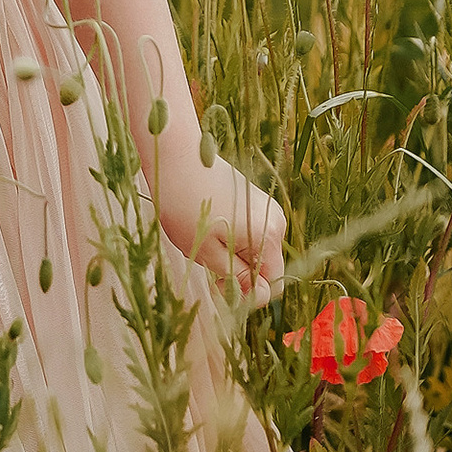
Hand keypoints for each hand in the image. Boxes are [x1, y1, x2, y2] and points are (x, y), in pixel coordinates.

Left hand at [160, 158, 285, 304]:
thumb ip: (237, 278)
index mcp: (268, 235)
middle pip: (266, 267)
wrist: (175, 157)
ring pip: (256, 250)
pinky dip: (233, 240)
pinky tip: (210, 229)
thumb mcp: (208, 253)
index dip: (248, 295)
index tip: (219, 286)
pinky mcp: (253, 199)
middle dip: (240, 275)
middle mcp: (275, 220)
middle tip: (208, 267)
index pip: (273, 284)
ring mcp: (265, 207)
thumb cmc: (186, 205)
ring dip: (234, 257)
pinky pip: (250, 232)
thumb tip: (256, 295)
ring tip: (205, 243)